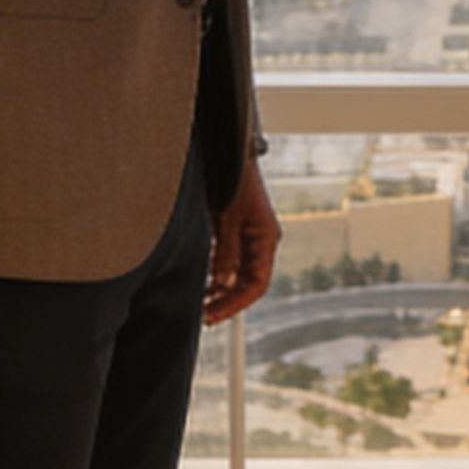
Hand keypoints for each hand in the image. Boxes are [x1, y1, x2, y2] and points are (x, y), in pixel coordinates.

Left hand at [205, 155, 280, 322]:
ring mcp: (252, 237)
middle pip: (249, 283)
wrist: (233, 153)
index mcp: (266, 240)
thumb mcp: (227, 219)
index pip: (256, 284)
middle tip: (204, 315)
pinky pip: (232, 260)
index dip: (235, 304)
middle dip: (228, 301)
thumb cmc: (235, 181)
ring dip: (222, 289)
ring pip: (239, 274)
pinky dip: (219, 274)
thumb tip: (222, 284)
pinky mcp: (239, 231)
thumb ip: (226, 252)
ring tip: (202, 303)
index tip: (213, 315)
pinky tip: (205, 282)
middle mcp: (262, 242)